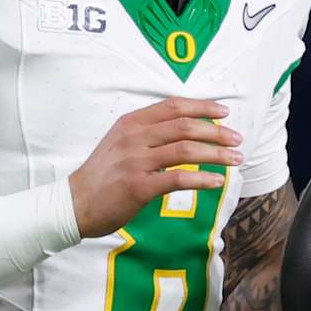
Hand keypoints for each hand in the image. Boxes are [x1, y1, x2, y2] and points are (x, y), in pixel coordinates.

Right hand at [70, 99, 242, 238]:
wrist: (74, 204)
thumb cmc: (102, 176)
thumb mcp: (119, 143)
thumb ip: (147, 133)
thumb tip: (183, 130)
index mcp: (131, 122)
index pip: (173, 106)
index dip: (202, 107)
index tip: (224, 113)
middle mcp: (134, 137)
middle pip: (184, 126)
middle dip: (216, 131)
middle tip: (236, 139)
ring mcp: (136, 161)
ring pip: (185, 150)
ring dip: (216, 153)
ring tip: (235, 159)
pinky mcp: (138, 186)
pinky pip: (178, 178)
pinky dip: (202, 178)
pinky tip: (217, 181)